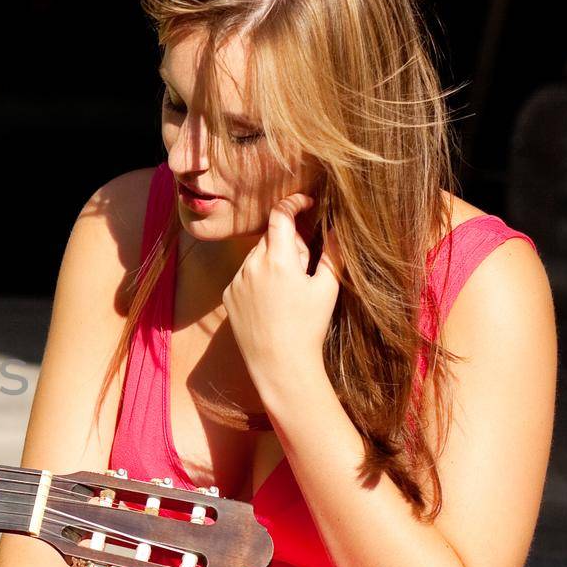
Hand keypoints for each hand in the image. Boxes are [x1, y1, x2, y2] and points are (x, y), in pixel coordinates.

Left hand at [223, 191, 341, 402]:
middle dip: (288, 242)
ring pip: (256, 255)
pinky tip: (270, 302)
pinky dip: (257, 278)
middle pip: (270, 236)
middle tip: (304, 268)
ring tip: (287, 291)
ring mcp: (236, 280)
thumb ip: (334, 251)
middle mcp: (251, 265)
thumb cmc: (308, 326)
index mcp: (277, 260)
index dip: (293, 203)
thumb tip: (339, 224)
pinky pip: (244, 275)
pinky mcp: (227, 295)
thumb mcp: (327, 287)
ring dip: (272, 260)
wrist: (279, 363)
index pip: (280, 215)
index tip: (305, 203)